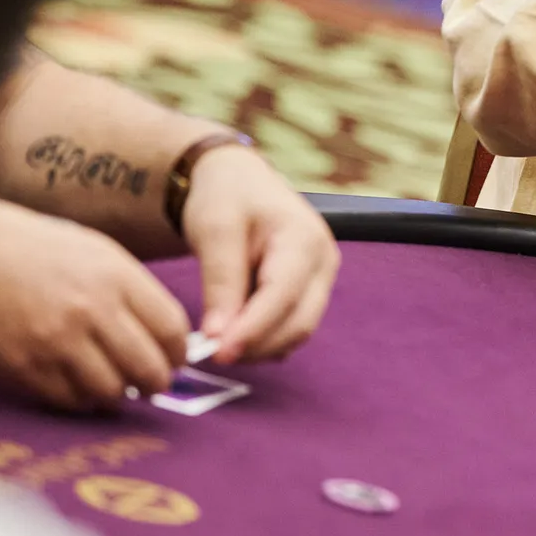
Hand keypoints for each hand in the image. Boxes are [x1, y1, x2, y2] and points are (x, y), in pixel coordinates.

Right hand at [0, 198, 187, 410]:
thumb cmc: (42, 251)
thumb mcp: (99, 253)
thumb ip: (135, 292)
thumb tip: (170, 335)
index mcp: (116, 277)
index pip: (171, 328)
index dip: (180, 352)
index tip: (177, 359)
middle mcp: (91, 310)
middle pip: (147, 366)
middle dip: (157, 382)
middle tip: (154, 384)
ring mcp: (57, 341)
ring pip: (112, 389)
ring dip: (121, 394)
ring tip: (118, 386)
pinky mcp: (26, 367)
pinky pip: (71, 399)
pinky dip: (85, 400)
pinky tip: (85, 388)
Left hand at [181, 145, 338, 364]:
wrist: (240, 180)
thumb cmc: (227, 198)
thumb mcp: (215, 230)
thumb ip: (221, 282)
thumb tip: (218, 337)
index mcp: (304, 238)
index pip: (283, 296)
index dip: (253, 329)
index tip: (218, 353)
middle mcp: (324, 261)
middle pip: (300, 321)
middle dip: (258, 345)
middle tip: (212, 355)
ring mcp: (322, 277)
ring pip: (299, 330)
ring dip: (261, 346)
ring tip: (218, 343)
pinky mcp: (311, 290)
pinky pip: (293, 326)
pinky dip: (266, 339)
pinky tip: (235, 333)